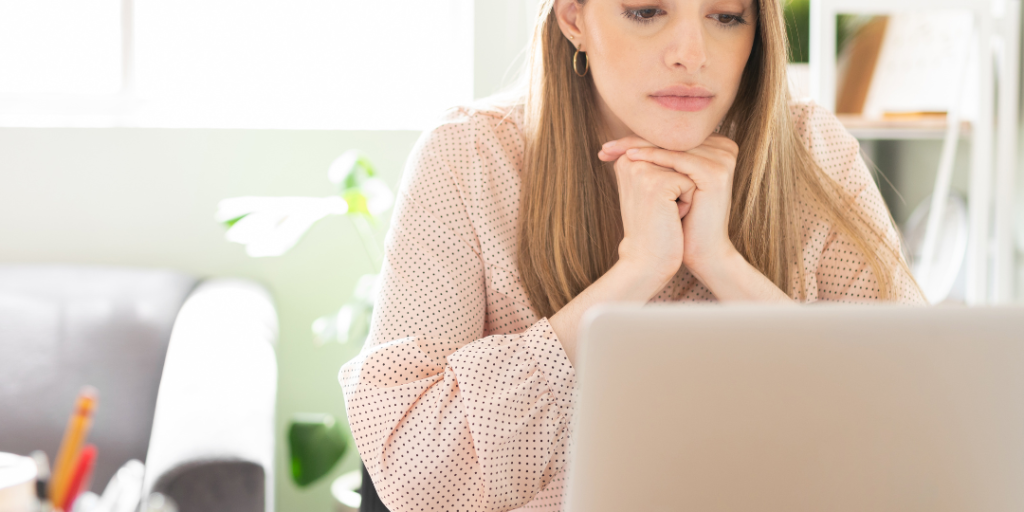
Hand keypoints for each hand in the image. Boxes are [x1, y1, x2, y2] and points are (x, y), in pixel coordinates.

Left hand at [600, 134, 739, 279]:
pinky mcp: (716, 172)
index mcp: (717, 146)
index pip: (671, 136)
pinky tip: (631, 157)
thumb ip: (658, 157)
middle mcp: (725, 147)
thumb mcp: (668, 183)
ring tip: (612, 150)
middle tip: (604, 148)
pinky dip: (653, 156)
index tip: (607, 148)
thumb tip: (624, 142)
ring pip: (672, 145)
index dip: (638, 139)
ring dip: (639, 146)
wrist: (699, 249)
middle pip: (670, 138)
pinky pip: (678, 158)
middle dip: (634, 141)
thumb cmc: (681, 218)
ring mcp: (724, 159)